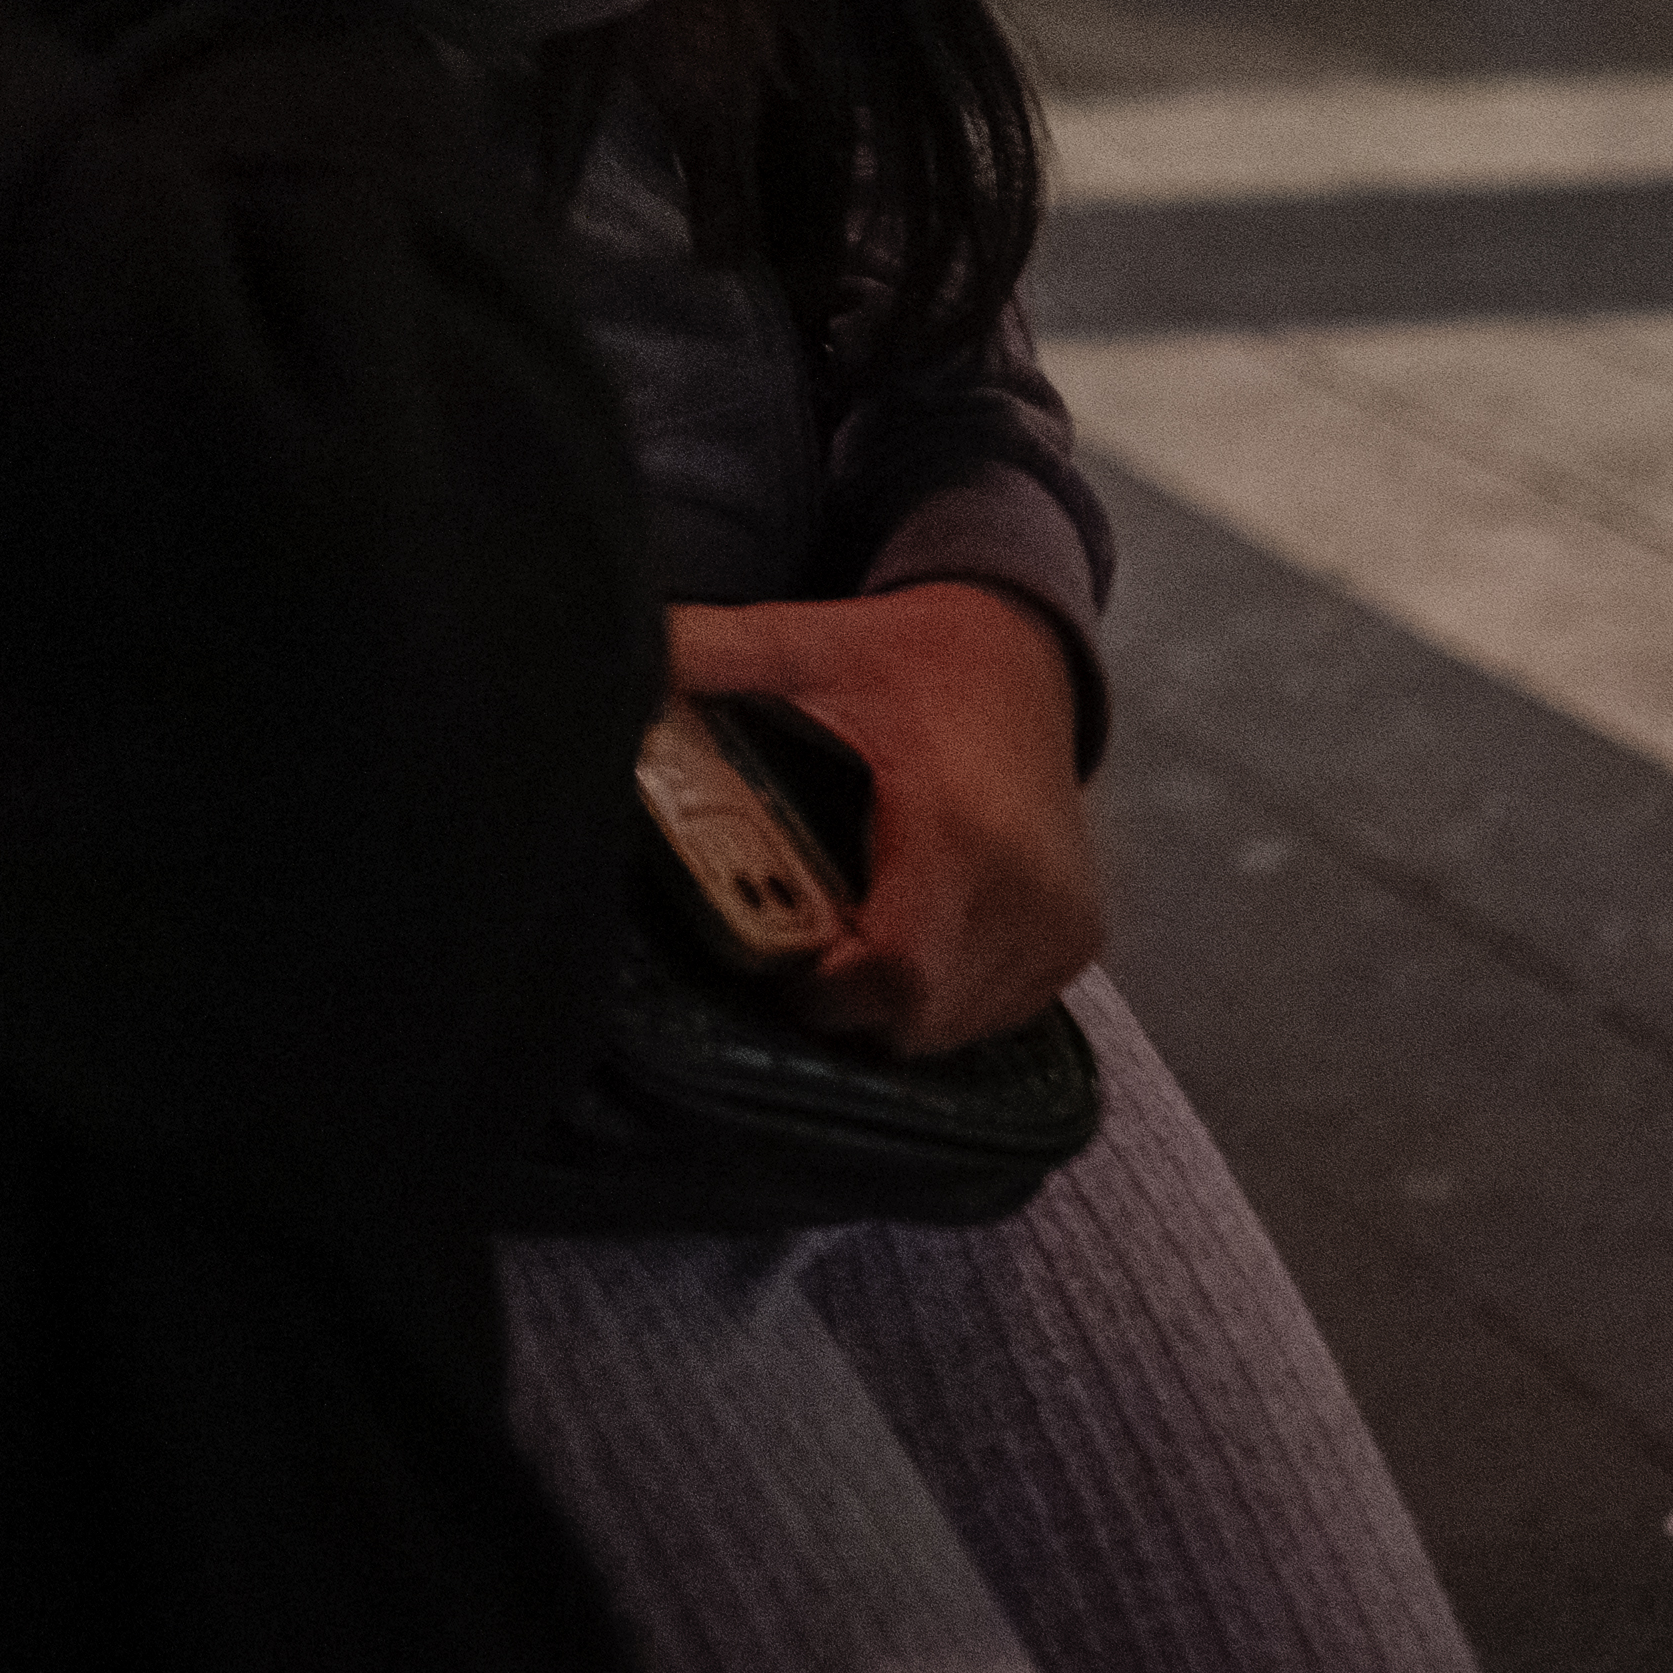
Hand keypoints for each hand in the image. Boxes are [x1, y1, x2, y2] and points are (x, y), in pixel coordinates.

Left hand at [672, 584, 1104, 1055]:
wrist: (1023, 647)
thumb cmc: (905, 654)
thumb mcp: (798, 641)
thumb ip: (703, 655)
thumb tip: (593, 661)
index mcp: (959, 826)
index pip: (894, 973)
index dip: (820, 992)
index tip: (769, 955)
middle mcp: (1030, 890)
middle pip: (916, 1020)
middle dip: (842, 1006)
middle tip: (793, 945)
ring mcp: (1064, 925)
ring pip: (954, 1030)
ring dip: (889, 1008)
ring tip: (842, 938)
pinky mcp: (1078, 942)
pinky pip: (993, 1014)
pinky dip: (938, 998)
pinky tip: (897, 936)